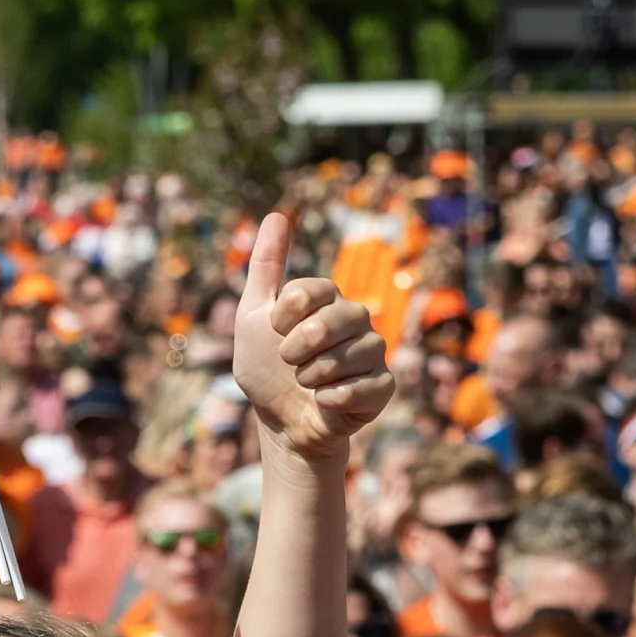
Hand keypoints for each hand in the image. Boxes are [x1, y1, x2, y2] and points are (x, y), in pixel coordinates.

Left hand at [229, 213, 388, 457]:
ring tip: (306, 383)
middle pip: (334, 319)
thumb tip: (276, 215)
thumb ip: (265, 268)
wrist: (281, 421)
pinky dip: (335, 398)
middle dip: (300, 347)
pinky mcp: (383, 386)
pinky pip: (366, 387)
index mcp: (327, 299)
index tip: (274, 330)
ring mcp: (373, 351)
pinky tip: (324, 401)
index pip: (313, 289)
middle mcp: (356, 319)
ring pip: (350, 355)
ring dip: (314, 375)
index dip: (286, 314)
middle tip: (289, 361)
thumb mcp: (252, 317)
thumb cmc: (267, 368)